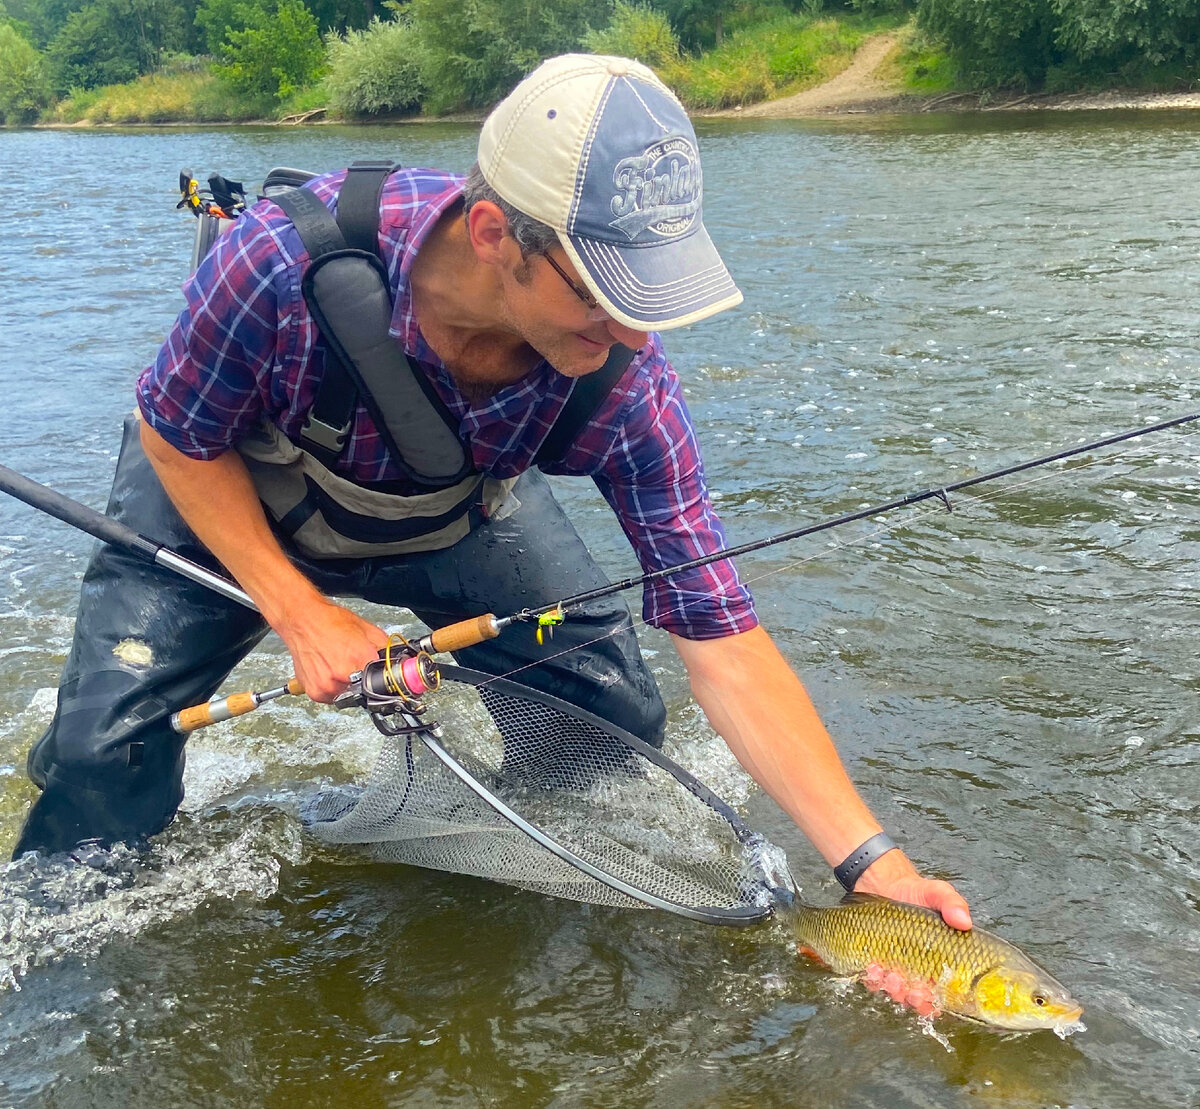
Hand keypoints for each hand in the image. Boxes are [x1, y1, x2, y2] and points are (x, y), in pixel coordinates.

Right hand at [273, 595, 388, 702]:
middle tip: (355, 664)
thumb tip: (395, 658)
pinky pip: (331, 697)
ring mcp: (327, 686)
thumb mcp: (367, 629)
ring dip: (348, 685)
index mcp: (359, 659)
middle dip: (364, 679)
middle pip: (365, 689)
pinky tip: (329, 670)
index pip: (382, 679)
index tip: (380, 674)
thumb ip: (384, 648)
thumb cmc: (329, 621)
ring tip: (339, 665)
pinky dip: (332, 687)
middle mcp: (342, 675)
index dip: (382, 676)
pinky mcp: (315, 693)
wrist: (302, 620)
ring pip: (348, 696)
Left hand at [852, 852, 969, 1016]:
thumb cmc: (915, 892)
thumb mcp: (937, 893)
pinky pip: (873, 979)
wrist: (882, 883)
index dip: (937, 1001)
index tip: (931, 996)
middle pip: (918, 998)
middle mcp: (918, 969)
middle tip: (910, 989)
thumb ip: (952, 903)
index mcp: (939, 961)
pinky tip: (871, 967)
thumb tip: (964, 921)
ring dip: (892, 989)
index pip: (943, 992)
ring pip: (894, 991)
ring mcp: (895, 967)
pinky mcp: (874, 960)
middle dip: (913, 998)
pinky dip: (872, 979)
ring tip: (888, 975)